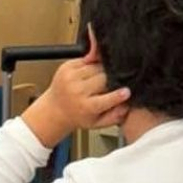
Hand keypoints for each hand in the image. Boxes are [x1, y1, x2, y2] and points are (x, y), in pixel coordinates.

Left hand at [21, 30, 130, 149]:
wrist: (55, 109)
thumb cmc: (78, 115)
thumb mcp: (97, 123)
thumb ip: (114, 116)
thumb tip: (127, 105)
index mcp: (86, 106)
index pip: (107, 98)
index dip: (118, 94)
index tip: (127, 91)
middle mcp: (77, 91)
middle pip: (104, 78)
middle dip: (110, 80)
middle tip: (108, 85)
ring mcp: (70, 77)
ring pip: (97, 66)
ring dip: (101, 71)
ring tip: (96, 81)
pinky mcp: (67, 67)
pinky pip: (87, 60)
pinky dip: (92, 65)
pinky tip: (89, 74)